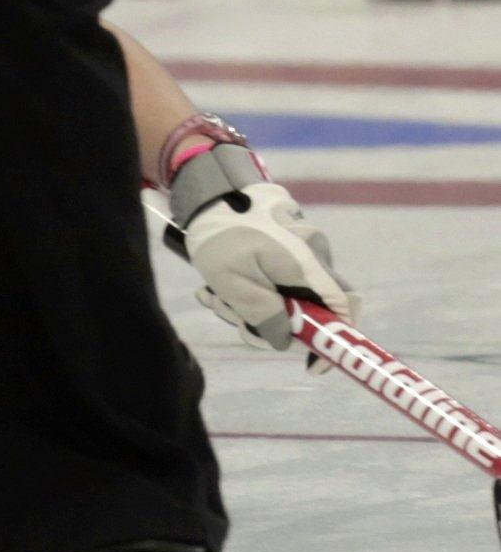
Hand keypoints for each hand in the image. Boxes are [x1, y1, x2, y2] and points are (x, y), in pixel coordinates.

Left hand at [185, 179, 357, 352]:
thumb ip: (263, 315)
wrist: (207, 189)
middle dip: (271, 323)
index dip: (337, 336)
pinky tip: (215, 286)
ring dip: (249, 306)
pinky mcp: (282, 248)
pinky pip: (273, 281)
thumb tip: (287, 341)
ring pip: (284, 297)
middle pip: (308, 308)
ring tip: (212, 295)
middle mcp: (312, 255)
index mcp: (308, 262)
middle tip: (232, 318)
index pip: (344, 306)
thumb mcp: (233, 282)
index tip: (313, 362)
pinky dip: (247, 290)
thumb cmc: (220, 233)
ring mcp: (298, 250)